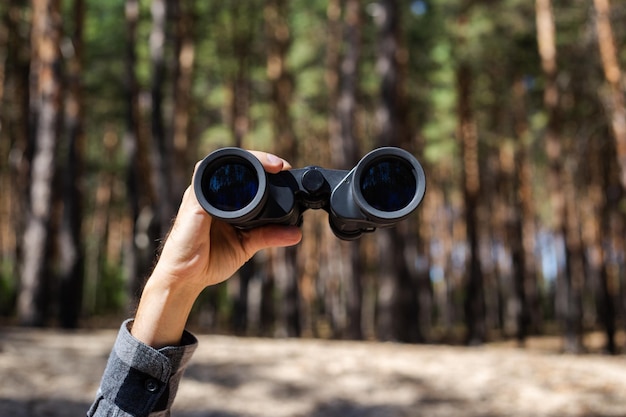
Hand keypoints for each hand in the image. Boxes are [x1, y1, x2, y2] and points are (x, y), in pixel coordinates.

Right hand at [131, 151, 301, 346]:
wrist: (186, 277)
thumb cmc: (210, 259)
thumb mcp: (246, 244)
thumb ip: (268, 236)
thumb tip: (296, 234)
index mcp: (225, 199)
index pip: (245, 174)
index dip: (264, 167)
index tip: (285, 169)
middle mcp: (212, 192)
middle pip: (236, 164)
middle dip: (260, 159)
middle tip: (281, 166)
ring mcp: (202, 194)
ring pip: (224, 164)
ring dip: (248, 161)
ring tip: (271, 166)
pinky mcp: (194, 201)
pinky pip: (207, 179)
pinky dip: (227, 174)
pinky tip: (245, 175)